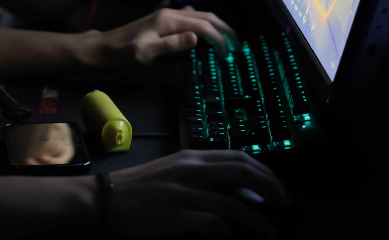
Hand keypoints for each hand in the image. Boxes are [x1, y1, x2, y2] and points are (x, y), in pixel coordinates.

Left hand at [84, 6, 238, 68]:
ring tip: (226, 38)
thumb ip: (172, 45)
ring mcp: (166, 17)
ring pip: (198, 17)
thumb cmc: (122, 54)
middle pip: (203, 17)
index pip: (201, 26)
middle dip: (222, 29)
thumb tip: (198, 38)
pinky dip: (202, 24)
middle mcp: (170, 14)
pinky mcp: (162, 22)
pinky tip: (204, 32)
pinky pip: (189, 19)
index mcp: (168, 20)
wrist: (102, 48)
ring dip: (214, 26)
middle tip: (237, 44)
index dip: (218, 38)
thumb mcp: (145, 53)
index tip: (228, 53)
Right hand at [102, 150, 288, 237]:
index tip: (277, 187)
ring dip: (258, 222)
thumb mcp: (174, 172)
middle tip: (285, 205)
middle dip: (271, 189)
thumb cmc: (139, 188)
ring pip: (235, 204)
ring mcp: (185, 194)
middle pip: (244, 173)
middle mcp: (193, 170)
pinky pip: (213, 225)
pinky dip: (228, 233)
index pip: (239, 157)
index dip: (264, 172)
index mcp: (193, 157)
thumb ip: (203, 176)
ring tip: (271, 235)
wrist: (103, 200)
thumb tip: (238, 192)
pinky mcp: (176, 217)